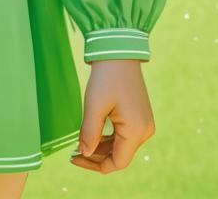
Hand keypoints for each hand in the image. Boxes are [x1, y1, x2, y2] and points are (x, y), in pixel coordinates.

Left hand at [70, 60, 154, 174]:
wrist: (119, 52)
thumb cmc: (106, 77)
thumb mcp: (93, 105)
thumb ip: (90, 133)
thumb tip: (86, 154)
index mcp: (136, 131)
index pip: (117, 162)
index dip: (95, 164)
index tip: (74, 159)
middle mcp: (144, 131)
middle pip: (119, 155)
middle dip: (96, 156)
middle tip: (73, 153)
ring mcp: (143, 123)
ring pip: (121, 145)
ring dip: (101, 147)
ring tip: (79, 145)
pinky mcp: (140, 115)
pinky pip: (124, 134)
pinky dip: (108, 137)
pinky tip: (91, 135)